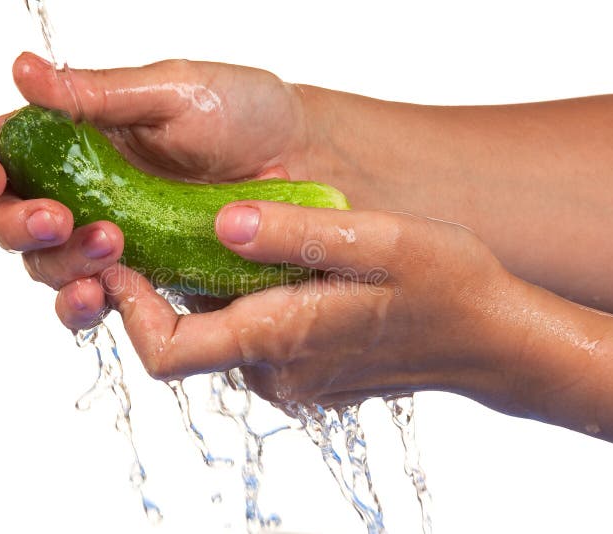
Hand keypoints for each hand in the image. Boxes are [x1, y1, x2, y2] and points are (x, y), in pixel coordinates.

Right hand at [0, 52, 313, 327]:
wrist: (307, 163)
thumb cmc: (245, 115)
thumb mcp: (171, 91)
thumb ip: (95, 94)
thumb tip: (22, 72)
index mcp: (75, 139)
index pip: (0, 153)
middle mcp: (83, 192)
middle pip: (9, 222)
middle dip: (17, 225)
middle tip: (56, 219)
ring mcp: (112, 241)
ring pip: (48, 269)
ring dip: (60, 267)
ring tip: (107, 247)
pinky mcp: (145, 281)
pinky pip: (97, 303)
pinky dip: (88, 305)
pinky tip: (106, 294)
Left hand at [97, 201, 516, 406]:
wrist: (490, 340)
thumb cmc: (445, 285)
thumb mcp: (376, 240)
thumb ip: (294, 233)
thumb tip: (221, 221)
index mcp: (281, 338)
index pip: (168, 352)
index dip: (131, 308)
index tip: (122, 257)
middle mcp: (275, 372)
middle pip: (184, 340)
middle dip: (160, 289)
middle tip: (156, 226)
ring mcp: (290, 379)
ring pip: (217, 338)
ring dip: (202, 293)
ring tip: (211, 235)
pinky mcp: (305, 374)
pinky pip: (249, 341)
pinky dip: (238, 305)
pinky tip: (263, 264)